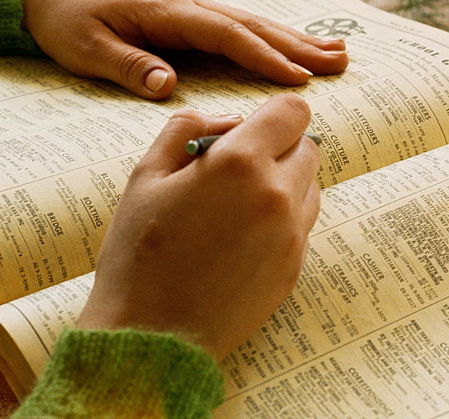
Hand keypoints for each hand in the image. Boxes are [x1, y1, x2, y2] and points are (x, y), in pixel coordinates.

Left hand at [19, 0, 347, 99]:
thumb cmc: (66, 22)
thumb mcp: (87, 49)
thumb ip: (129, 66)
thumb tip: (171, 86)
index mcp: (167, 12)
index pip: (226, 36)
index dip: (264, 57)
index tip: (299, 78)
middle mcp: (188, 5)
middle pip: (252, 25)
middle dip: (298, 45)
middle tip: (341, 61)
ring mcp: (192, 8)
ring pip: (253, 23)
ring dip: (295, 38)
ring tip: (336, 51)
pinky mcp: (190, 16)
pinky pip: (240, 27)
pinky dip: (272, 37)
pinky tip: (294, 44)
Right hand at [76, 94, 320, 357]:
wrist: (151, 337)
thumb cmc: (138, 255)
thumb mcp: (145, 176)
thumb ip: (186, 129)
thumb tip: (228, 119)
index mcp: (240, 163)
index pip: (293, 111)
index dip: (276, 114)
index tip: (256, 127)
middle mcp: (277, 195)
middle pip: (308, 147)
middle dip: (279, 147)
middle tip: (238, 168)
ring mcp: (292, 235)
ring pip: (310, 186)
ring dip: (286, 182)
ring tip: (239, 205)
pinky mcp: (295, 267)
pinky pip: (303, 224)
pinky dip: (284, 218)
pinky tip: (244, 237)